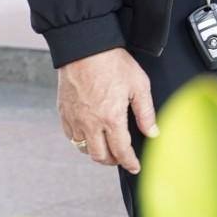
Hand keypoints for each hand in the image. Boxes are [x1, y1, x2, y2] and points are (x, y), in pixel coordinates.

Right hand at [57, 47, 156, 173]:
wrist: (85, 49)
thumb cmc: (113, 63)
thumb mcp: (139, 85)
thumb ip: (146, 112)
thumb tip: (153, 132)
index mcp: (111, 118)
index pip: (121, 150)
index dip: (129, 162)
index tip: (134, 167)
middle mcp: (90, 123)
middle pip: (100, 156)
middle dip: (112, 161)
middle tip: (122, 158)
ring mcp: (75, 119)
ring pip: (83, 149)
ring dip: (96, 152)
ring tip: (107, 147)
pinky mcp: (63, 112)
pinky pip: (71, 136)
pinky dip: (81, 140)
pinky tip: (90, 134)